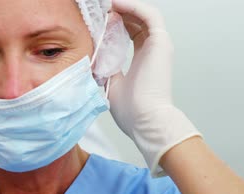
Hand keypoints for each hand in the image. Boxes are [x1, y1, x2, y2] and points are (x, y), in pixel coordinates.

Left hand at [109, 0, 199, 175]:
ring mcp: (158, 44)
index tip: (96, 21)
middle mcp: (152, 49)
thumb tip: (94, 59)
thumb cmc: (131, 111)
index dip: (113, 24)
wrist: (145, 120)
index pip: (129, 34)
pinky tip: (116, 5)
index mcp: (142, 59)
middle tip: (98, 10)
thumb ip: (107, 68)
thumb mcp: (112, 84)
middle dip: (116, 13)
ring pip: (142, 15)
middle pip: (135, 21)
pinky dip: (133, 7)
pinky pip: (149, 15)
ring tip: (106, 5)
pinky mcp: (160, 42)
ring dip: (124, 7)